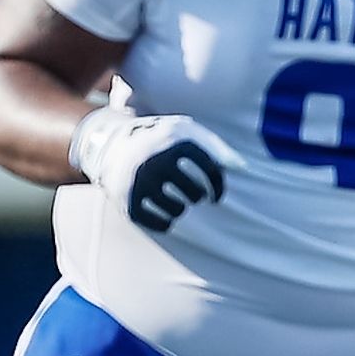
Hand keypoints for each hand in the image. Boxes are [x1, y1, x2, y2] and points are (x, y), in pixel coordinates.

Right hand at [71, 102, 231, 234]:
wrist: (111, 143)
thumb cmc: (160, 139)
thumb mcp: (186, 131)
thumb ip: (216, 146)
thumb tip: (244, 168)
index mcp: (174, 141)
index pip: (209, 171)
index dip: (217, 187)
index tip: (215, 196)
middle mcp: (157, 160)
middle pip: (193, 193)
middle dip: (195, 196)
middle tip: (191, 195)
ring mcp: (140, 181)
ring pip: (176, 210)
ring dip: (180, 210)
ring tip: (177, 204)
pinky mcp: (127, 199)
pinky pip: (156, 222)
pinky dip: (165, 224)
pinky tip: (167, 219)